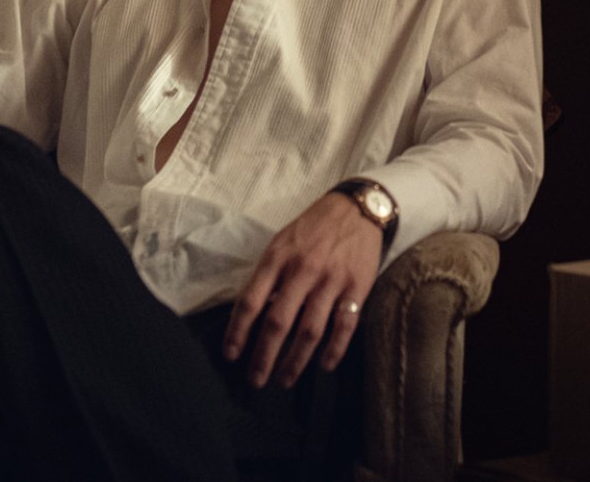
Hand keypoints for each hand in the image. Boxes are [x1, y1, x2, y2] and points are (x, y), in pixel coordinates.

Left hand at [222, 192, 381, 388]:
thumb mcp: (282, 242)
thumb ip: (268, 275)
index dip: (238, 332)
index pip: (251, 302)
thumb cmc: (313, 228)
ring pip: (310, 331)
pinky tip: (325, 366)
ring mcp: (331, 281)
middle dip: (264, 357)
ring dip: (295, 362)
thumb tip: (253, 314)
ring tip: (284, 380)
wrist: (357, 208)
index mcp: (278, 258)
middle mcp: (303, 271)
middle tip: (256, 380)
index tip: (231, 355)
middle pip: (278, 323)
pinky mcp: (357, 288)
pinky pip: (344, 326)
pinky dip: (334, 350)